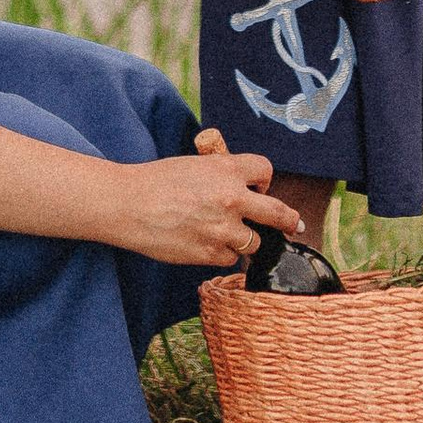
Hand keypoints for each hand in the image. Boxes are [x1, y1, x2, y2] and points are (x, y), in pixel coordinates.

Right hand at [118, 134, 302, 268]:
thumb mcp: (194, 165)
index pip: (266, 171)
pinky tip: (203, 243)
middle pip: (279, 214)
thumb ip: (222, 175)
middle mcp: (232, 199)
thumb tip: (243, 189)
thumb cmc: (156, 181)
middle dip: (288, 220)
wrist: (129, 204)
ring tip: (224, 233)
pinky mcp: (210, 254)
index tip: (259, 190)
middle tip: (293, 225)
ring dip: (245, 240)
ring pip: (255, 242)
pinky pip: (230, 258)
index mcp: (227, 170)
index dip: (263, 182)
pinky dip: (221, 253)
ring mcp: (223, 229)